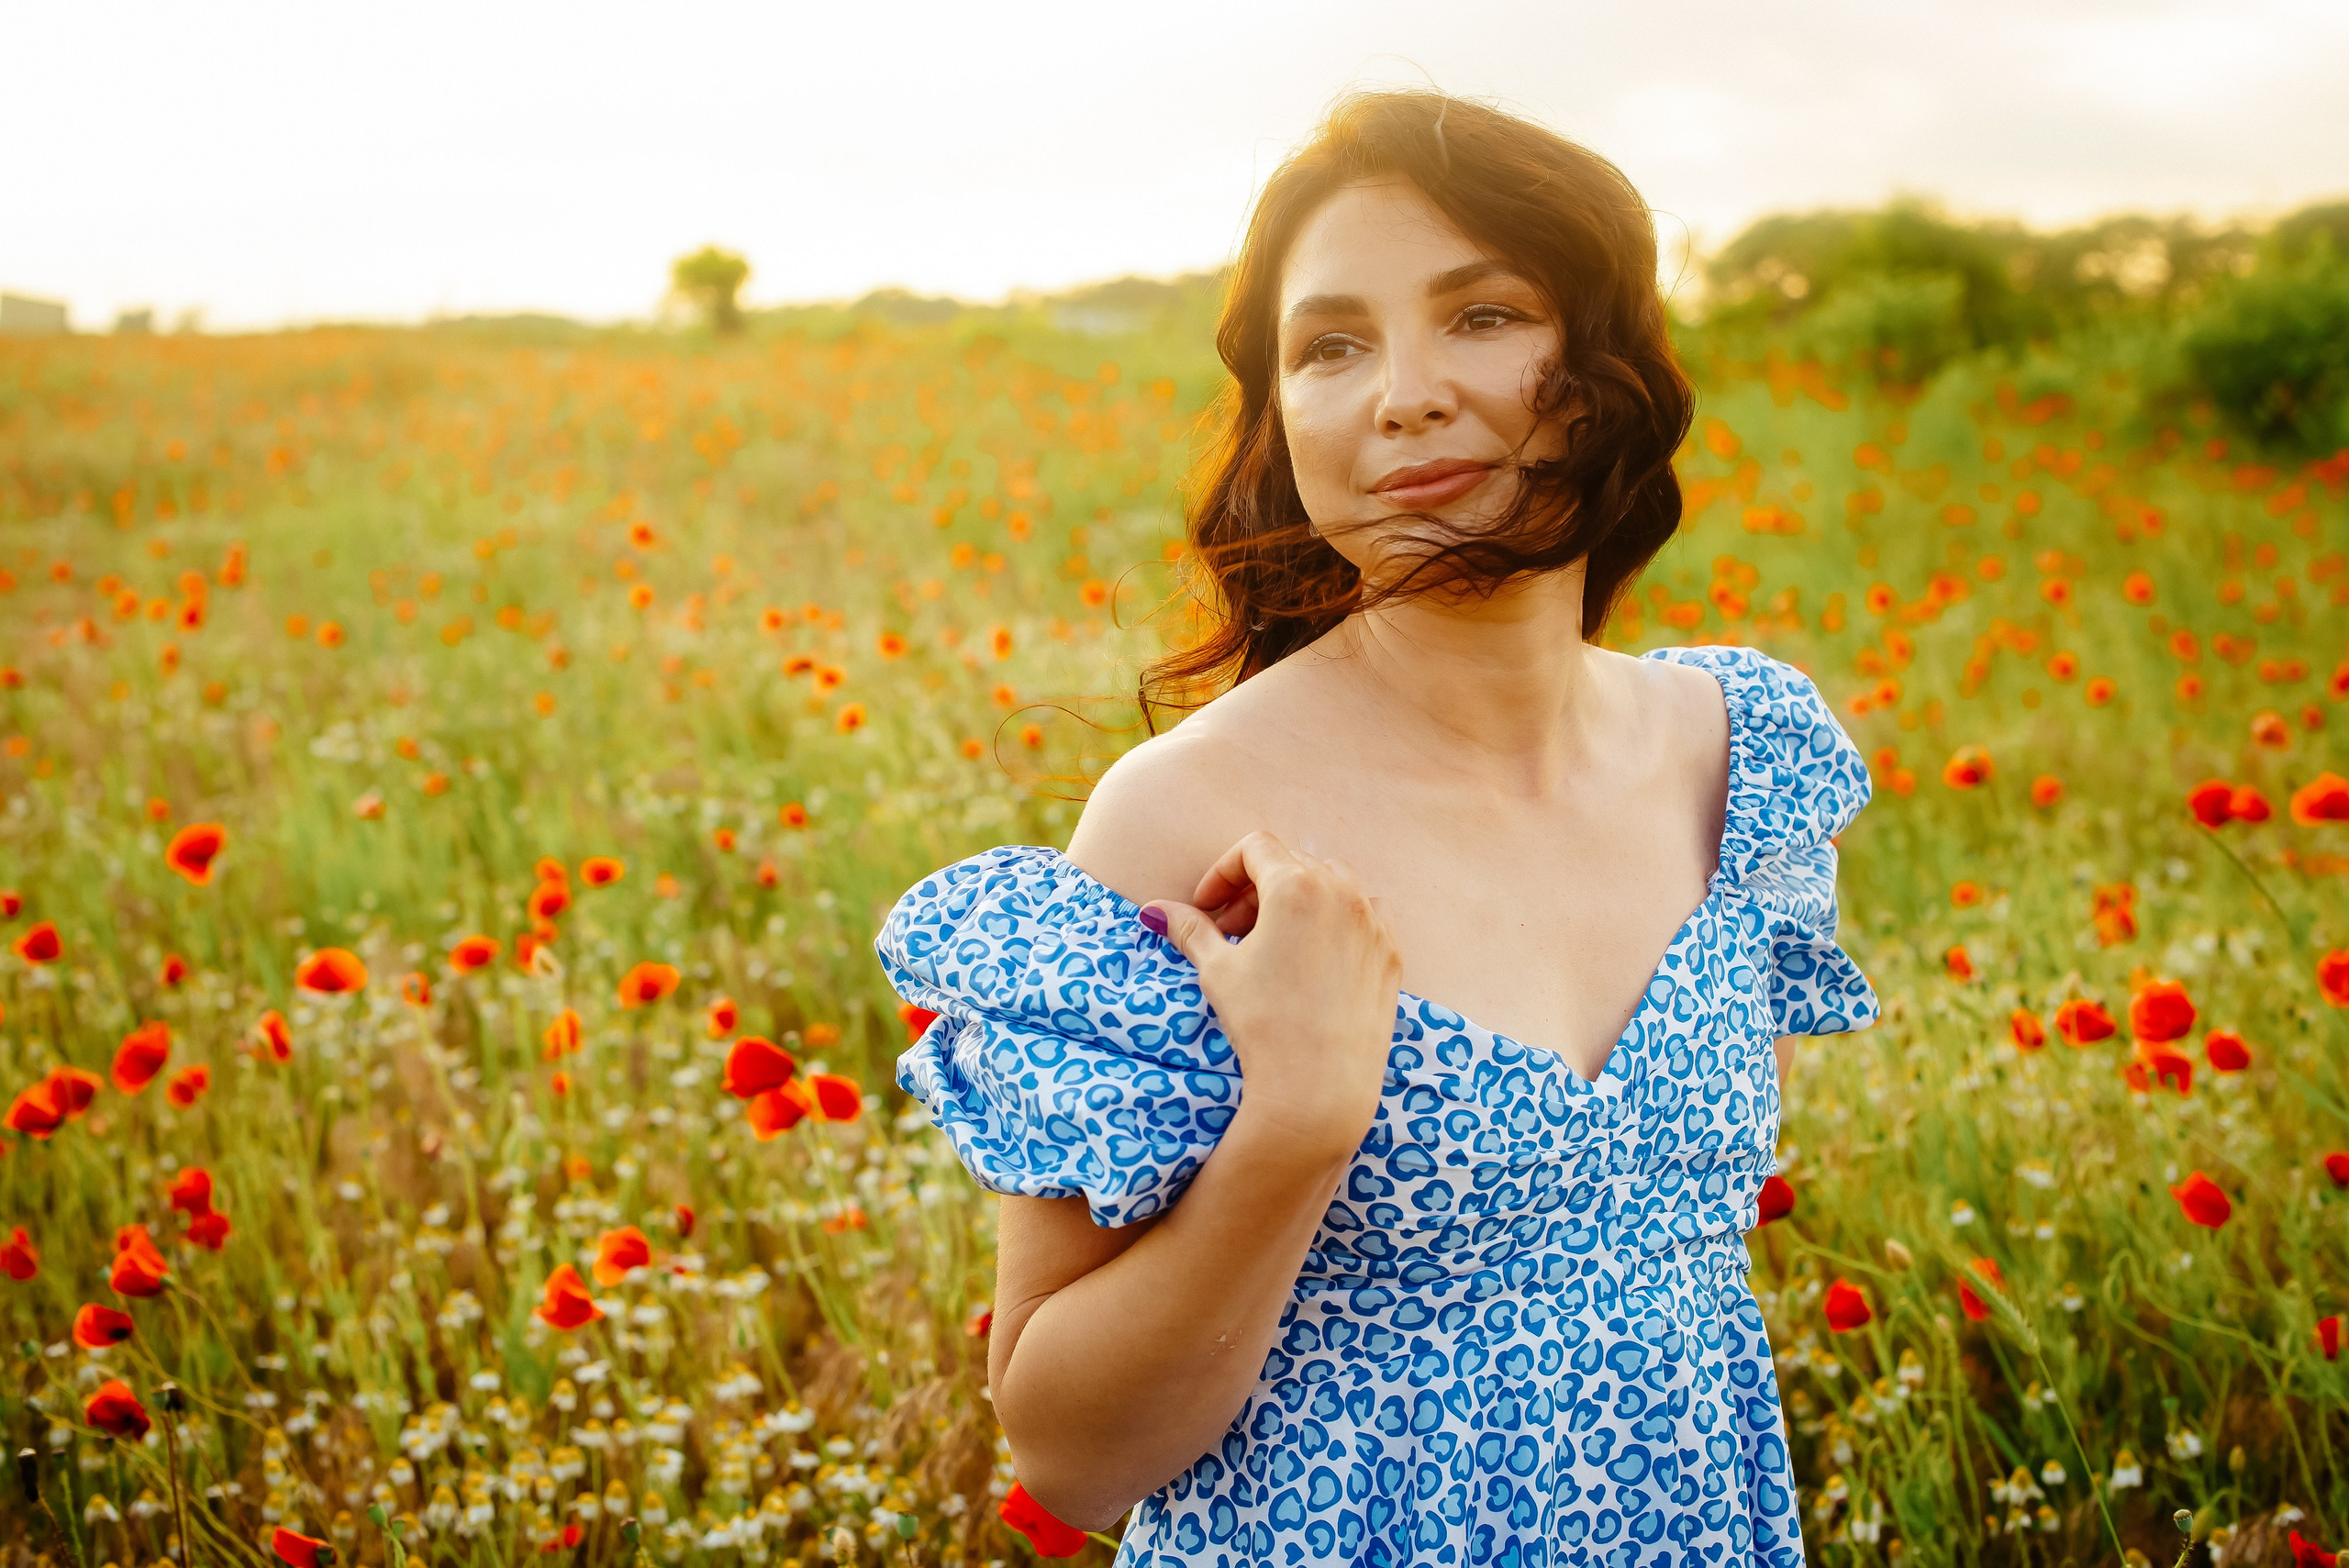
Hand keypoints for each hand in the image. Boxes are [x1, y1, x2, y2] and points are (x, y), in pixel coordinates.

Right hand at [1139, 831, 1401, 1165]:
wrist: (1319, 1086)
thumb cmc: (1263, 1024)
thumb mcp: (1218, 970)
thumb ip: (1190, 929)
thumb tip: (1154, 909)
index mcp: (1296, 886)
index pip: (1256, 848)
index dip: (1223, 872)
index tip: (1208, 907)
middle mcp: (1342, 893)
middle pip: (1292, 864)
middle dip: (1256, 889)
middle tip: (1232, 931)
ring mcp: (1373, 921)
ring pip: (1334, 882)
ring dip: (1300, 898)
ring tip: (1275, 940)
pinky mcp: (1391, 952)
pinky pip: (1366, 913)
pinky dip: (1340, 920)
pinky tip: (1318, 955)